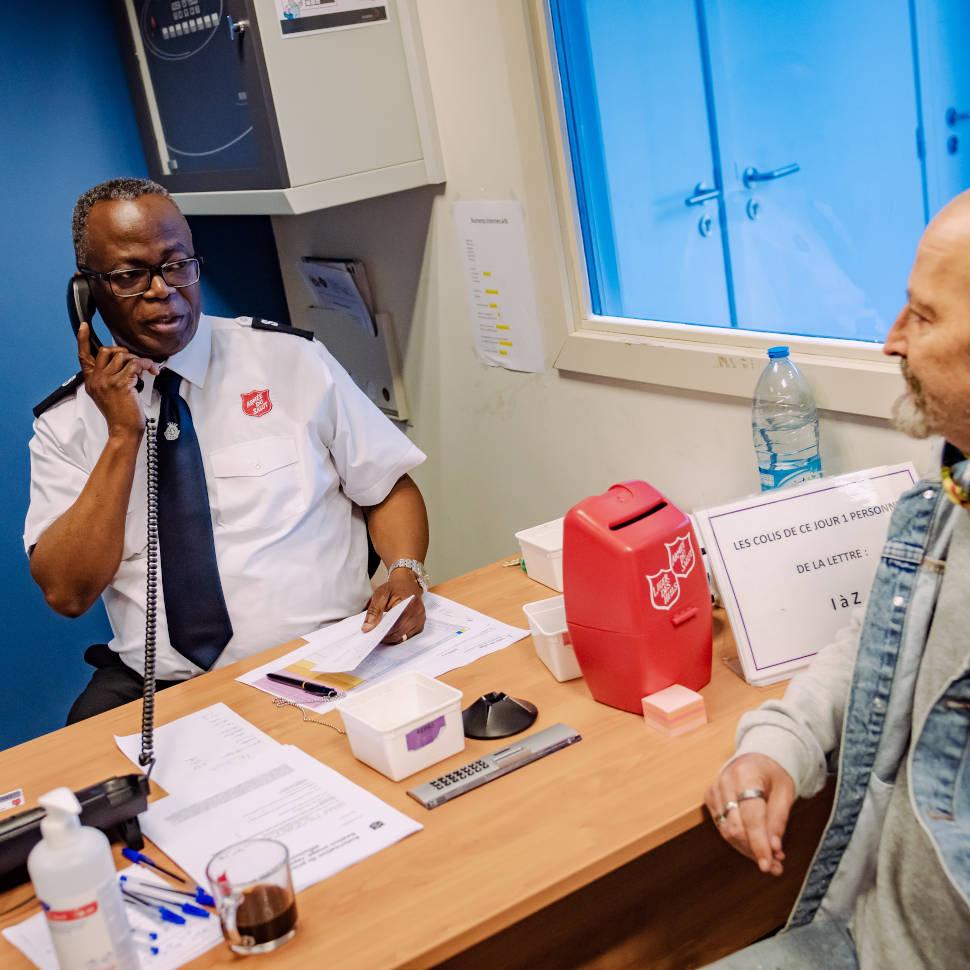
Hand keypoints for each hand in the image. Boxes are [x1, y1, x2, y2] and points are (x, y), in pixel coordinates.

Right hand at [77, 322, 158, 437]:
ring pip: (123, 355)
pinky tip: (152, 371)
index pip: (83, 356)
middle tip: (134, 361)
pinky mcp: (121, 384)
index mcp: (91, 381)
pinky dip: (147, 365)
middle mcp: (96, 379)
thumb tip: (123, 363)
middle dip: (123, 351)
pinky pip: (136, 364)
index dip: (82, 339)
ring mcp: (107, 381)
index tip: (84, 325)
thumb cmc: (120, 415)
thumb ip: (108, 378)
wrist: (124, 430)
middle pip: (106, 350)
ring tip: (146, 369)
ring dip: (138, 359)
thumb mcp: (107, 394)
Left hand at [361, 568, 425, 642]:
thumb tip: (368, 628)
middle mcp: (418, 614)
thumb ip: (374, 610)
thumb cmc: (394, 588)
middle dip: (384, 636)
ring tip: (380, 632)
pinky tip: (389, 631)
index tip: (371, 633)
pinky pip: (406, 637)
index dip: (382, 632)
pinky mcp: (419, 626)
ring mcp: (420, 621)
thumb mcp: (381, 594)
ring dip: (390, 637)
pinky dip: (397, 636)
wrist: (407, 584)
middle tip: (373, 634)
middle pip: (398, 634)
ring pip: (402, 638)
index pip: (395, 625)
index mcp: (410, 605)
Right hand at [704, 753, 795, 875]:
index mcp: (746, 774)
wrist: (756, 758)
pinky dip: (739, 842)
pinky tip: (755, 847)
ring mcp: (714, 789)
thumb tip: (774, 849)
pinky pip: (722, 827)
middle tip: (776, 865)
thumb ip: (778, 820)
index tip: (768, 865)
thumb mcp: (785, 792)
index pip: (751, 817)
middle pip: (735, 827)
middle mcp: (725, 781)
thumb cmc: (773, 774)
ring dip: (748, 850)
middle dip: (755, 850)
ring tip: (769, 859)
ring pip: (727, 831)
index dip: (759, 844)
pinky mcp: (710, 798)